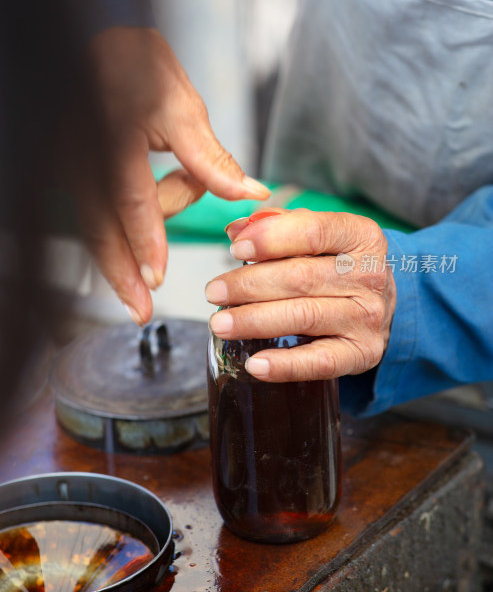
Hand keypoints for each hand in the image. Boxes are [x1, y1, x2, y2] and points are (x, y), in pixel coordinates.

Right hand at [73, 27, 268, 324]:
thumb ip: (211, 159)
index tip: (155, 280)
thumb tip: (250, 194)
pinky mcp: (70, 173)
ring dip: (148, 222)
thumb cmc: (134, 67)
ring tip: (186, 185)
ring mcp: (68, 168)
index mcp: (112, 140)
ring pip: (105, 220)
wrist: (93, 43)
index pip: (129, 202)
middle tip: (140, 311)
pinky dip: (133, 213)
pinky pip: (102, 207)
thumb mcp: (180, 106)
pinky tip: (164, 187)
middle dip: (122, 274)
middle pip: (100, 230)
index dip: (144, 242)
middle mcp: (81, 159)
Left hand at [205, 208, 395, 380]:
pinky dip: (284, 365)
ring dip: (255, 321)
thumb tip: (236, 230)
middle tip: (213, 292)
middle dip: (249, 285)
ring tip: (220, 323)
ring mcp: (368, 317)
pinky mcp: (362, 353)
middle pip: (300, 277)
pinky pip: (320, 362)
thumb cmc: (335, 265)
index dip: (270, 239)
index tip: (234, 248)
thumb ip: (277, 226)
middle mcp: (370, 276)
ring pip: (304, 316)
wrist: (378, 304)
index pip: (313, 232)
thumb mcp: (317, 237)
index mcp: (361, 236)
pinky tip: (254, 364)